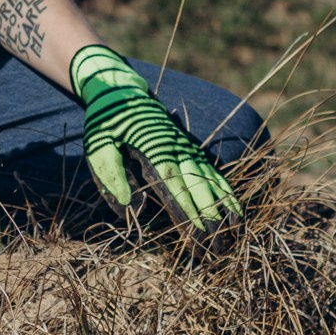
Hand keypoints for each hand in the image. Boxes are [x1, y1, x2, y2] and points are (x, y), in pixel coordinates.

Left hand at [68, 42, 243, 231]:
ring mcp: (187, 148)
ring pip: (212, 178)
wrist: (120, 89)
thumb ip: (112, 174)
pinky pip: (213, 170)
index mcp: (154, 151)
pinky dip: (225, 189)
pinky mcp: (190, 147)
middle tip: (221, 245)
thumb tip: (129, 207)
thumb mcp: (98, 145)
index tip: (199, 234)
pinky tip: (235, 206)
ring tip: (237, 229)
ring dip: (225, 204)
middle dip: (211, 216)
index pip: (175, 186)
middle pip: (199, 186)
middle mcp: (177, 150)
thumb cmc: (107, 121)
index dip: (188, 210)